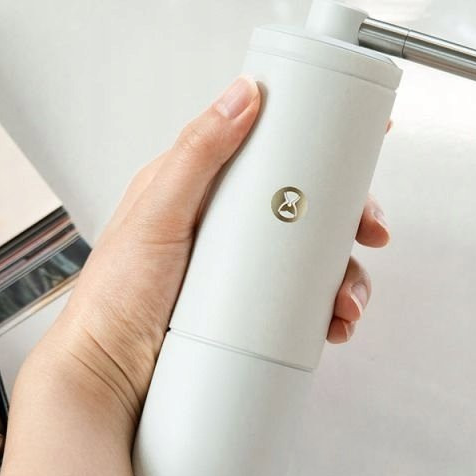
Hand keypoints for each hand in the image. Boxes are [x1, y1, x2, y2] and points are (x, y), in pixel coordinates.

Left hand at [33, 76, 388, 432]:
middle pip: (306, 208)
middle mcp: (225, 226)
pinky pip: (304, 304)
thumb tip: (243, 95)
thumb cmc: (112, 298)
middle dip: (349, 221)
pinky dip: (329, 311)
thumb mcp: (156, 213)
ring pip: (314, 260)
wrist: (107, 380)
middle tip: (369, 233)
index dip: (321, 149)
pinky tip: (334, 323)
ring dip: (345, 275)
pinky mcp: (250, 314)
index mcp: (200, 189)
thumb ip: (198, 153)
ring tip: (346, 299)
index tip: (364, 146)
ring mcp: (240, 272)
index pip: (271, 152)